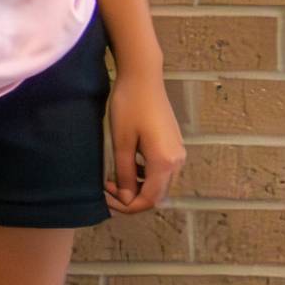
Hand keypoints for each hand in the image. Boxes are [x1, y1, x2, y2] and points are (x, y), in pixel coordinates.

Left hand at [106, 66, 184, 213]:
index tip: (105, 198)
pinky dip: (145, 175)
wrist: (144, 78)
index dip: (127, 206)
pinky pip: (162, 171)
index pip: (149, 199)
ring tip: (113, 178)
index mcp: (164, 162)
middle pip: (157, 194)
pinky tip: (126, 166)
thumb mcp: (122, 141)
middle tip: (106, 188)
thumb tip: (126, 198)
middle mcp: (178, 161)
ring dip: (138, 187)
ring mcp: (179, 153)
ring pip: (160, 183)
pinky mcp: (174, 145)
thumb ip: (124, 172)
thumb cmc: (129, 106)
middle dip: (131, 197)